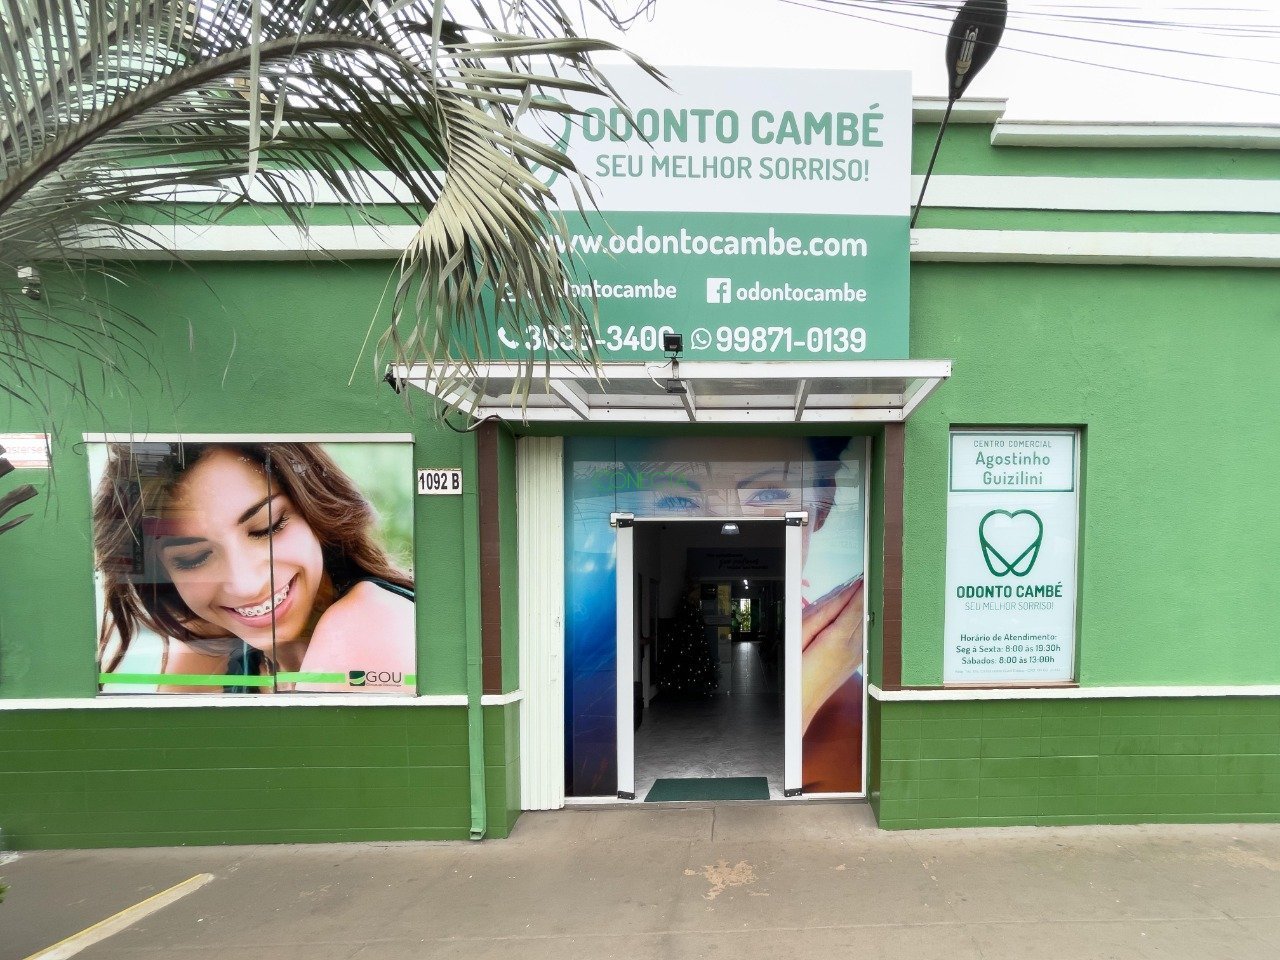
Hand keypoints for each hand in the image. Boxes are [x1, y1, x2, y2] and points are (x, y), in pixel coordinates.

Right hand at [801, 576, 863, 731]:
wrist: (799, 705)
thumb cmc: (792, 672)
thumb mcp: (798, 639)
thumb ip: (818, 616)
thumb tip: (837, 599)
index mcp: (837, 639)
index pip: (853, 607)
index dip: (860, 590)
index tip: (866, 575)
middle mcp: (851, 647)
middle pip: (862, 614)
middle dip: (864, 595)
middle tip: (869, 576)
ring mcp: (855, 656)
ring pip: (865, 625)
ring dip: (866, 607)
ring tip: (867, 589)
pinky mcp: (854, 662)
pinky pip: (863, 636)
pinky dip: (864, 622)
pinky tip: (863, 614)